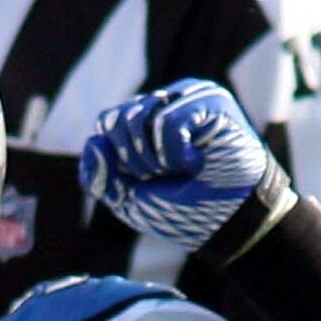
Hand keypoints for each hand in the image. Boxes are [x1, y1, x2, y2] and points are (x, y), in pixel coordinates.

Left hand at [79, 81, 289, 248]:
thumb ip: (100, 177)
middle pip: (117, 119)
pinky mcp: (210, 100)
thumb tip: (92, 141)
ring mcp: (188, 97)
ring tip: (184, 170)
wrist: (227, 223)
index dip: (118, 160)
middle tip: (168, 176)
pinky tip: (197, 162)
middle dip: (135, 162)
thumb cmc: (183, 210)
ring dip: (156, 160)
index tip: (148, 180)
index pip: (107, 123)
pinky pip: (166, 121)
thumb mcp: (129, 200)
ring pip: (138, 118)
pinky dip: (175, 154)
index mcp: (145, 119)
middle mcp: (166, 102)